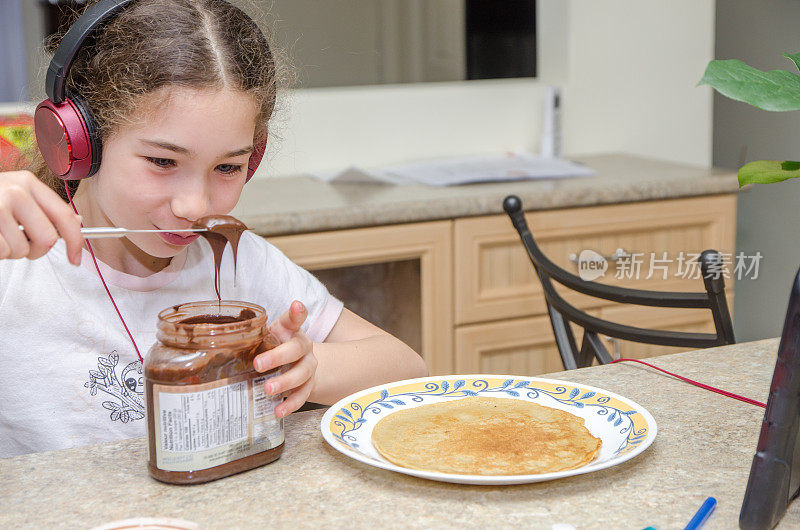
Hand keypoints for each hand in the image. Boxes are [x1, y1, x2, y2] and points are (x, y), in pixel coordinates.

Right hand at [0, 171, 82, 264]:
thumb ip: (45, 209)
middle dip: (36, 250)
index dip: (76, 242)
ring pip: (21, 250)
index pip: (65, 216)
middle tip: (21, 244)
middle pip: (47, 239)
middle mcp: (15, 191)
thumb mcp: (17, 195)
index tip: (77, 259)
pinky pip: (3, 252)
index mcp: (28, 183)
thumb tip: (78, 224)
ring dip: (10, 251)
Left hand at [253, 300, 315, 417]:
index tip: (295, 306)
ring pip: (302, 373)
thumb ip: (251, 337)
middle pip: (297, 349)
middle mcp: (304, 346)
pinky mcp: (309, 385)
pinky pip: (303, 395)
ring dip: (285, 382)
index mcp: (291, 331)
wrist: (298, 364)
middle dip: (278, 357)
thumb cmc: (276, 347)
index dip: (297, 312)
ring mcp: (308, 366)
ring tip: (268, 389)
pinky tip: (278, 410)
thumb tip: (220, 343)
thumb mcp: (265, 337)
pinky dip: (291, 404)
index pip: (295, 319)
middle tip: (258, 364)